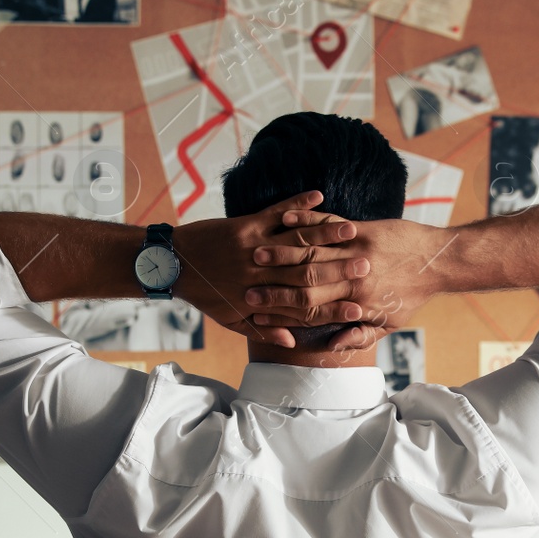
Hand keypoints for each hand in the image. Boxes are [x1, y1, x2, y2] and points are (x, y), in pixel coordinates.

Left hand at [172, 191, 369, 346]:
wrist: (171, 264)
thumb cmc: (204, 294)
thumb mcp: (231, 319)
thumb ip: (263, 330)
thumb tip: (291, 341)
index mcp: (261, 297)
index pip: (303, 305)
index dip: (332, 307)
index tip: (358, 308)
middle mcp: (261, 273)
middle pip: (307, 271)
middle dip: (339, 268)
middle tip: (367, 266)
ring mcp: (254, 245)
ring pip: (297, 240)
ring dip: (326, 234)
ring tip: (353, 231)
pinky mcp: (246, 224)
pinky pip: (277, 211)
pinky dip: (298, 203)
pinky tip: (319, 196)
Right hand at [246, 213, 449, 349]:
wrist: (438, 261)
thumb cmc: (411, 295)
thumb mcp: (390, 323)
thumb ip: (360, 335)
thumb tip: (331, 345)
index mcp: (357, 303)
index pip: (311, 310)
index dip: (283, 312)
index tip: (259, 313)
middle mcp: (354, 278)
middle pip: (305, 282)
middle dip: (273, 284)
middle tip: (246, 285)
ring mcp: (357, 251)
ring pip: (313, 252)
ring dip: (282, 251)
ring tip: (257, 252)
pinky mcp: (363, 230)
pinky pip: (329, 224)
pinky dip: (306, 220)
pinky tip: (285, 217)